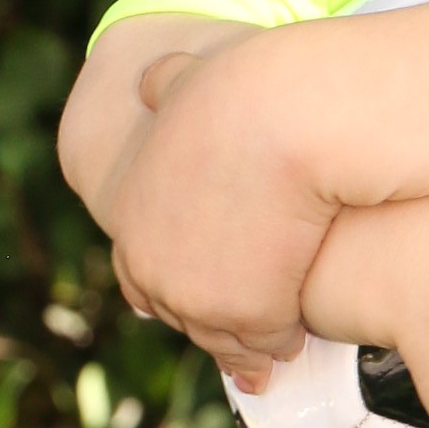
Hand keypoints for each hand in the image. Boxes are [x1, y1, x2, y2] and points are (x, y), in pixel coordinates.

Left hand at [100, 40, 334, 386]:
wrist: (279, 123)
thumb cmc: (240, 95)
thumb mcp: (185, 84)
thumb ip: (164, 88)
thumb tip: (148, 79)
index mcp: (132, 221)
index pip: (140, 275)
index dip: (170, 287)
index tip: (195, 296)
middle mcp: (154, 269)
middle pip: (182, 314)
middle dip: (211, 321)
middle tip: (236, 335)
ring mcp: (199, 297)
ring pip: (225, 336)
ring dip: (250, 344)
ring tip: (277, 349)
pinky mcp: (248, 313)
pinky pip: (265, 340)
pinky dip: (281, 341)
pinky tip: (297, 339)